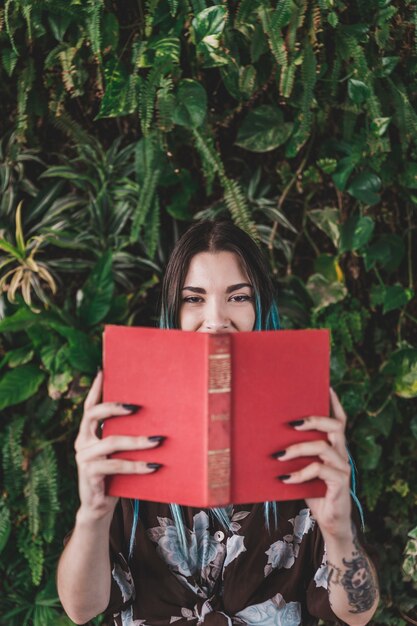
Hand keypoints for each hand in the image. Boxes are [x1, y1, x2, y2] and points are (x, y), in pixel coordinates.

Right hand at [74, 370, 162, 522]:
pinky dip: (137, 465)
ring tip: (159, 440)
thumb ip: (126, 435)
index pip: (89, 405)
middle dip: (115, 406)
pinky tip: (155, 465)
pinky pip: (116, 466)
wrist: (99, 506)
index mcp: (88, 432)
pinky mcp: (90, 474)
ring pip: (111, 442)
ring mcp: (84, 458)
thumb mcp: (120, 452)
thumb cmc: (115, 474)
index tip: (103, 370)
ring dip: (137, 440)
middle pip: (93, 415)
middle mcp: (82, 441)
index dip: (95, 388)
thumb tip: (158, 417)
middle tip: (137, 406)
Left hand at [275, 388, 351, 539]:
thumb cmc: (313, 492)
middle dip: (313, 420)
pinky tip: (285, 479)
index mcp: (334, 446)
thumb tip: (264, 437)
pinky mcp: (340, 483)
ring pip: (323, 447)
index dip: (334, 402)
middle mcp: (341, 453)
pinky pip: (320, 470)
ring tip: (279, 455)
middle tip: (291, 423)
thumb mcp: (302, 468)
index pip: (339, 419)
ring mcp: (343, 468)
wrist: (330, 522)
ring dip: (298, 449)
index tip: (326, 385)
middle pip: (335, 426)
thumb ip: (294, 454)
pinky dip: (300, 473)